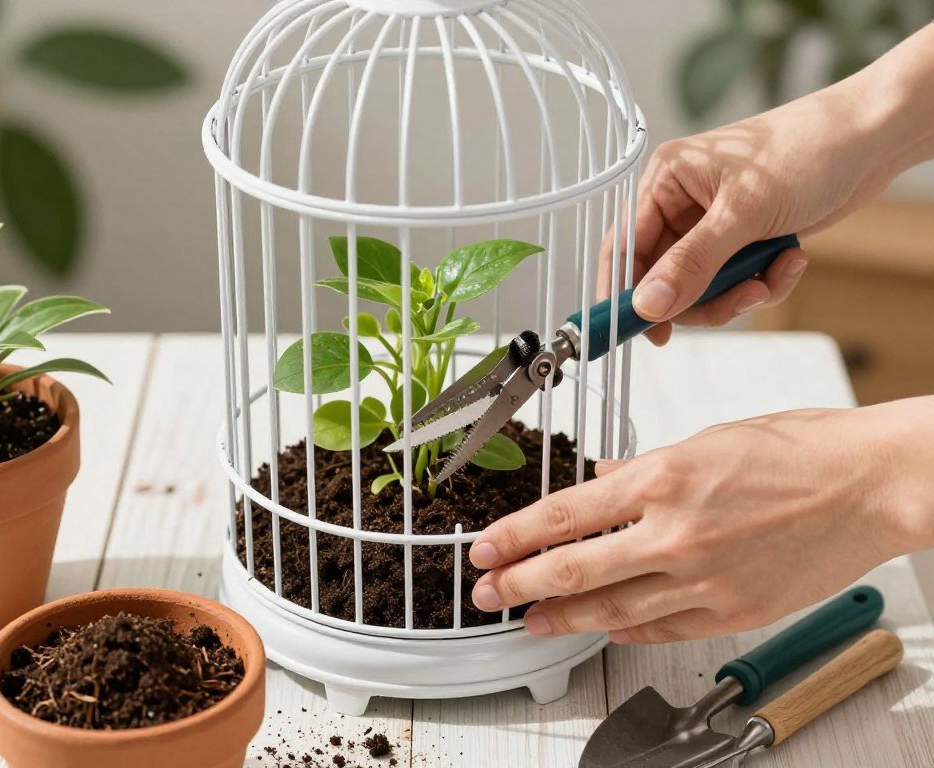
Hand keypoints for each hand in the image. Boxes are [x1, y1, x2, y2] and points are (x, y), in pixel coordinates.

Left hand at [468, 401, 933, 642]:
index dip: (514, 535)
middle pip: (574, 568)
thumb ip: (645, 466)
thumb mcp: (706, 439)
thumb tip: (604, 476)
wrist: (869, 485)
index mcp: (662, 478)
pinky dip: (627, 630)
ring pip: (612, 609)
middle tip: (488, 592)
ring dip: (563, 618)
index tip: (485, 547)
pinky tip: (603, 630)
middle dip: (519, 583)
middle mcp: (675, 533)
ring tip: (530, 621)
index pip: (563, 514)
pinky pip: (664, 628)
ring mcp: (704, 579)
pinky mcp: (733, 612)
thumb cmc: (797, 451)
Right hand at [605, 71, 900, 345]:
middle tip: (737, 300)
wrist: (873, 140)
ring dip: (738, 293)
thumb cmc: (807, 150)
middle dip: (702, 297)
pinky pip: (735, 284)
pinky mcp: (743, 242)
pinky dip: (763, 283)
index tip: (639, 332)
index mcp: (666, 180)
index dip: (627, 293)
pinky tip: (791, 260)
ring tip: (770, 276)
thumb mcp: (743, 212)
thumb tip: (648, 306)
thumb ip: (691, 264)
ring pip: (701, 288)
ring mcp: (713, 225)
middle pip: (664, 277)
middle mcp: (682, 203)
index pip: (624, 248)